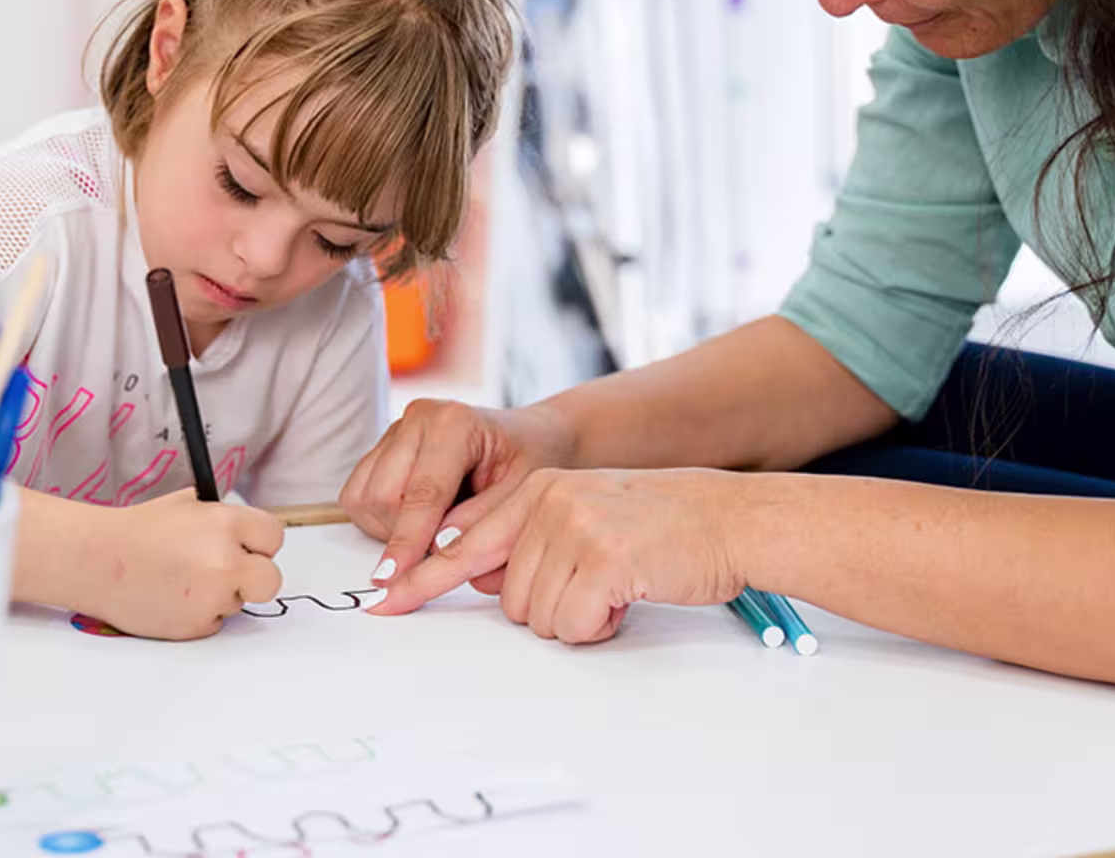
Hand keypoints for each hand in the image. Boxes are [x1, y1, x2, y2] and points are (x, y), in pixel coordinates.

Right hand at [81, 490, 285, 639]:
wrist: (96, 560)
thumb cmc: (138, 531)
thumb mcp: (187, 505)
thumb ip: (224, 519)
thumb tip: (249, 533)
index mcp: (225, 523)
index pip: (274, 537)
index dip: (260, 543)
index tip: (248, 547)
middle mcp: (225, 560)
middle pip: (270, 580)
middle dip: (255, 577)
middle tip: (232, 572)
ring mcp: (212, 596)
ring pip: (239, 602)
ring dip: (221, 595)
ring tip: (182, 580)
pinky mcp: (195, 625)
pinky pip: (215, 623)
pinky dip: (199, 614)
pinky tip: (171, 597)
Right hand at [341, 399, 575, 589]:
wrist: (528, 437)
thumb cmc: (528, 460)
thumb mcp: (523, 493)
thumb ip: (481, 522)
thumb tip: (438, 550)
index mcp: (454, 422)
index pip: (422, 494)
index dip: (408, 542)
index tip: (395, 581)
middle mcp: (418, 418)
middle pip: (383, 496)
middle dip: (404, 535)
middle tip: (443, 545)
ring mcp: (396, 429)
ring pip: (364, 498)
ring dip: (390, 528)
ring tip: (434, 526)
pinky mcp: (381, 446)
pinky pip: (358, 495)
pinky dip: (380, 518)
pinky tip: (416, 517)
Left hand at [370, 468, 749, 642]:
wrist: (729, 520)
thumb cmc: (661, 527)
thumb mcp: (585, 516)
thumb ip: (530, 539)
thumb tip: (478, 577)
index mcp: (536, 489)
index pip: (463, 541)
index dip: (421, 579)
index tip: (384, 602)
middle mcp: (547, 501)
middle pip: (506, 598)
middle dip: (552, 608)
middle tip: (599, 584)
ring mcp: (573, 527)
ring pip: (537, 617)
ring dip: (578, 618)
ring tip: (618, 584)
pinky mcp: (601, 559)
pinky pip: (572, 625)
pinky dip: (600, 626)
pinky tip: (629, 594)